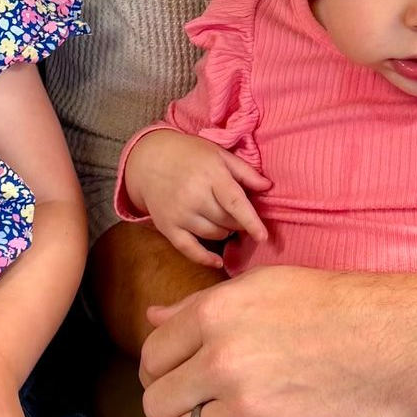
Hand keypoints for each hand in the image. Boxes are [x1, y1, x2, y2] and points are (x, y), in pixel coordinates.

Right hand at [123, 131, 270, 268]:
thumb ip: (244, 171)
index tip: (263, 237)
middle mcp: (194, 196)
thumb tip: (268, 187)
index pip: (235, 202)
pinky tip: (217, 262)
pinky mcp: (167, 226)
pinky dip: (205, 258)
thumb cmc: (190, 154)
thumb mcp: (218, 154)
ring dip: (224, 232)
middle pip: (227, 221)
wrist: (149, 160)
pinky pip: (190, 249)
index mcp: (211, 175)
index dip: (251, 221)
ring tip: (222, 220)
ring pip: (213, 235)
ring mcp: (180, 213)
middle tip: (236, 214)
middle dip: (238, 222)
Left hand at [139, 266, 416, 416]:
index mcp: (214, 316)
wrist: (401, 342)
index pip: (149, 359)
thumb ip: (200, 306)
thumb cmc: (332, 309)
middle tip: (208, 409)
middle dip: (177, 410)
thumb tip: (151, 316)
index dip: (164, 374)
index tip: (187, 381)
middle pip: (157, 405)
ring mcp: (250, 408)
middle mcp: (223, 361)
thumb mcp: (261, 288)